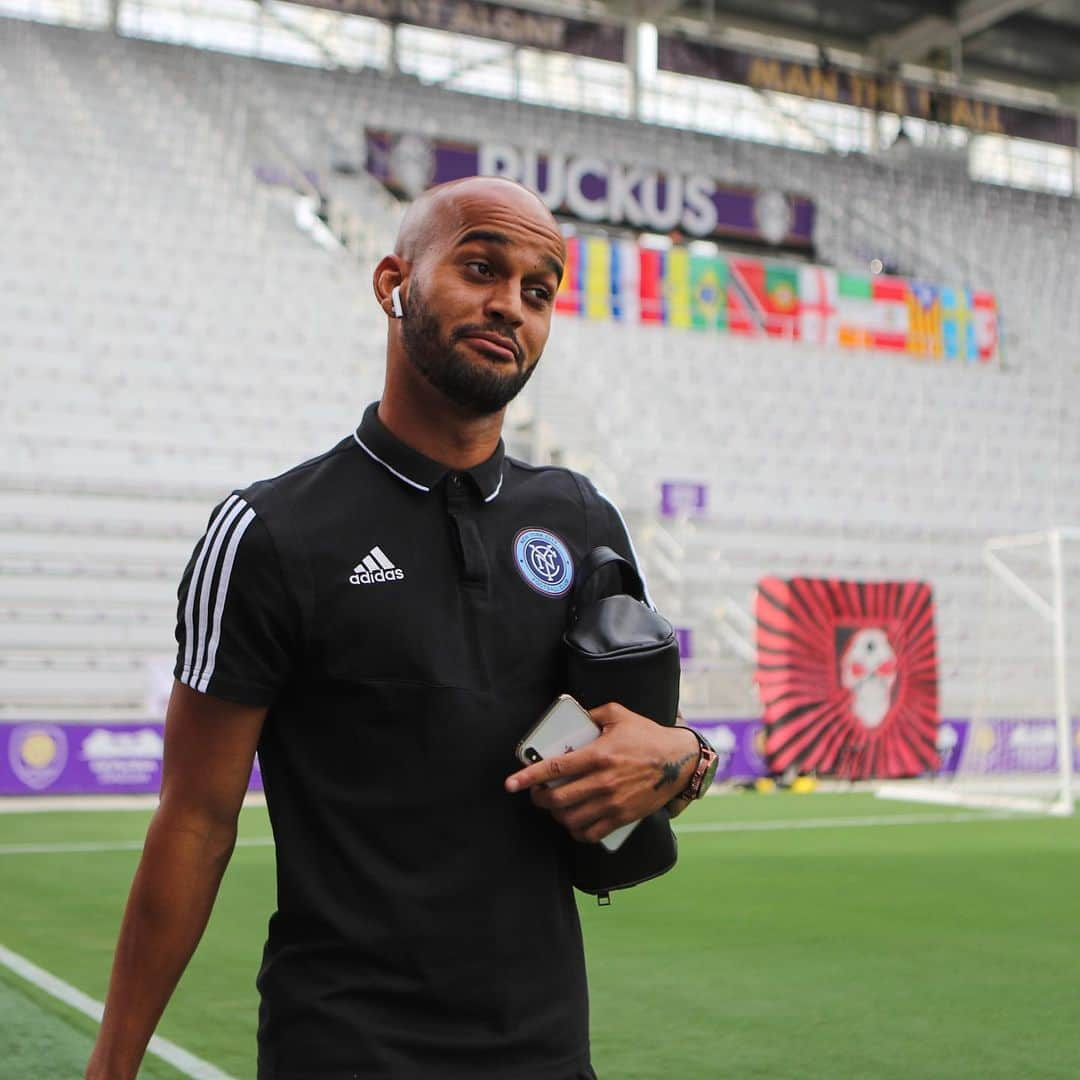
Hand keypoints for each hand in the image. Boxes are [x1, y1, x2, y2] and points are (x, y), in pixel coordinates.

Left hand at [505, 703, 699, 842]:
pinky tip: (573, 822)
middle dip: (539, 798)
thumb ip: (593, 713)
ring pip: (570, 818)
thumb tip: (574, 714)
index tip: (511, 784)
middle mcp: (602, 781)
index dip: (528, 777)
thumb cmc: (647, 736)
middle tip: (537, 793)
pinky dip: (576, 831)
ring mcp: (612, 802)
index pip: (554, 768)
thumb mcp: (619, 714)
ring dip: (556, 814)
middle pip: (557, 798)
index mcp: (598, 754)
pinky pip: (590, 834)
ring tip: (555, 806)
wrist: (678, 761)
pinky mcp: (622, 817)